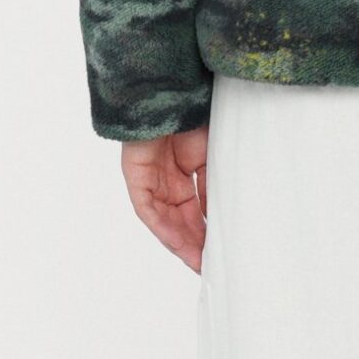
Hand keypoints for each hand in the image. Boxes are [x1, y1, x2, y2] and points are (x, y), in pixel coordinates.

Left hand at [120, 123, 209, 270]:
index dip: (208, 232)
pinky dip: (162, 227)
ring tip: (197, 262)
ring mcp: (151, 178)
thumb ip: (215, 186)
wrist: (173, 92)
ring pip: (165, 219)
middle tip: (211, 266)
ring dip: (180, 242)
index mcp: (188, 172)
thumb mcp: (213, 157)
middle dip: (195, 244)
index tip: (222, 252)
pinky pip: (147, 209)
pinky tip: (177, 243)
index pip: (197, 210)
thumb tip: (221, 217)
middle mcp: (168, 179)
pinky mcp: (136, 176)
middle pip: (181, 220)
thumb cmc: (197, 115)